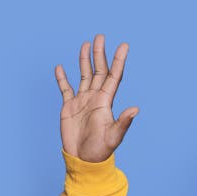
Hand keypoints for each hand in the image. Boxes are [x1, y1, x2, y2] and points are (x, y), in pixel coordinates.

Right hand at [55, 35, 137, 161]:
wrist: (84, 159)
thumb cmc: (101, 149)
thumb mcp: (114, 135)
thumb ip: (124, 121)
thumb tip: (136, 109)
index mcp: (106, 101)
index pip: (114, 76)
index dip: (119, 61)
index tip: (124, 45)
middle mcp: (95, 98)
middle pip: (98, 71)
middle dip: (99, 54)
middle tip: (100, 36)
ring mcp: (82, 101)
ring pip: (84, 75)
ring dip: (84, 60)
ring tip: (86, 44)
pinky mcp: (69, 107)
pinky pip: (65, 89)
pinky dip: (62, 78)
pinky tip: (60, 67)